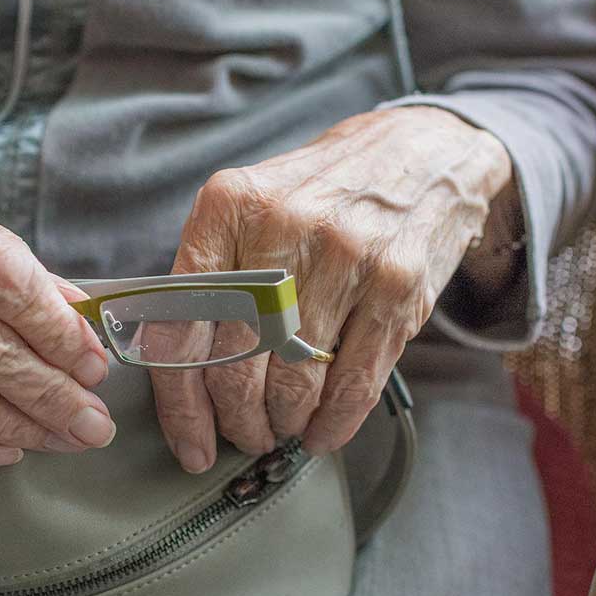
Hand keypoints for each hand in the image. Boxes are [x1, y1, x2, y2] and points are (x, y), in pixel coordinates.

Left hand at [150, 107, 512, 471]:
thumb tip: (174, 369)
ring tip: (282, 428)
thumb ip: (211, 275)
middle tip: (244, 435)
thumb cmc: (322, 193)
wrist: (421, 153)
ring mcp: (345, 257)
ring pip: (294, 382)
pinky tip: (322, 432)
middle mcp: (283, 227)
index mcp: (228, 207)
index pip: (181, 326)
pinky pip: (354, 383)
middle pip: (236, 365)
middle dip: (238, 421)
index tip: (190, 442)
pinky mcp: (396, 285)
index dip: (181, 404)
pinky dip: (333, 423)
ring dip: (284, 425)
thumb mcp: (252, 206)